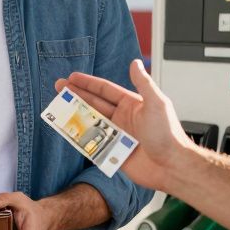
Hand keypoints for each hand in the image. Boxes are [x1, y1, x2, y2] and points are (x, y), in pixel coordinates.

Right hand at [55, 59, 195, 193]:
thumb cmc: (168, 135)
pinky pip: (93, 143)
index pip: (105, 90)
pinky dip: (80, 137)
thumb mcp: (156, 104)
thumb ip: (143, 83)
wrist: (170, 166)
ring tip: (59, 108)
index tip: (72, 78)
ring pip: (90, 122)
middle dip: (76, 96)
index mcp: (131, 104)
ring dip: (75, 115)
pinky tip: (69, 131)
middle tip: (59, 89)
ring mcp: (116, 135)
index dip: (88, 83)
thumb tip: (135, 63)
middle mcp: (122, 118)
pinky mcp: (113, 151)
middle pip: (94, 104)